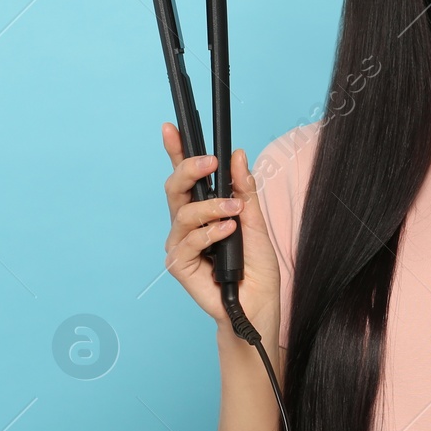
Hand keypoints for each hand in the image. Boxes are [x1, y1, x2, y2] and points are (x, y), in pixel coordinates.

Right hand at [160, 123, 282, 342]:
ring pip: (183, 213)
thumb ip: (244, 190)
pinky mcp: (179, 265)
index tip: (171, 128)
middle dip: (189, 168)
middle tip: (211, 162)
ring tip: (234, 212)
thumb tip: (237, 156)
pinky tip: (227, 232)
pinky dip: (209, 233)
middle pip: (174, 187)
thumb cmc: (256, 266)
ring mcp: (181, 244)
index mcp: (202, 210)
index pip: (186, 176)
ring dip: (211, 208)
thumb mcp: (255, 221)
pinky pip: (188, 240)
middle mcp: (186, 224)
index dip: (176, 150)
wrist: (259, 302)